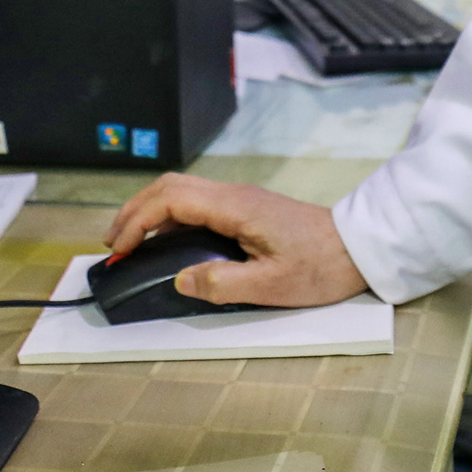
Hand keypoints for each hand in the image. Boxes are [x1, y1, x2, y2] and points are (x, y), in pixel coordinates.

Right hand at [103, 174, 369, 307]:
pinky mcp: (246, 209)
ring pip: (182, 192)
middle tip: (113, 245)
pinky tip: (164, 242)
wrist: (358, 248)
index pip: (171, 199)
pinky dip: (170, 218)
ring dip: (150, 212)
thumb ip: (222, 284)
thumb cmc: (320, 267)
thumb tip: (180, 280)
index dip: (137, 221)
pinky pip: (198, 204)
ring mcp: (240, 199)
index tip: (120, 251)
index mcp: (235, 206)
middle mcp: (233, 194)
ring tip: (130, 243)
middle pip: (170, 186)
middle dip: (134, 211)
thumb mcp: (272, 286)